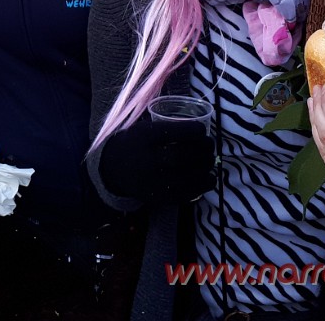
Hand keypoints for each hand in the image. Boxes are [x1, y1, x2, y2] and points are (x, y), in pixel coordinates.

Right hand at [99, 114, 215, 204]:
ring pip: (187, 176)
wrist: (114, 169)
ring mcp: (153, 181)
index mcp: (144, 138)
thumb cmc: (136, 144)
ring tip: (211, 161)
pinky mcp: (159, 197)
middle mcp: (148, 160)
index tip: (202, 130)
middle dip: (203, 150)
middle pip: (182, 155)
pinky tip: (209, 178)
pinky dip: (202, 185)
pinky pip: (186, 193)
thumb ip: (169, 128)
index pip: (174, 132)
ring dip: (206, 168)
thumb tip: (202, 130)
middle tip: (211, 146)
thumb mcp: (144, 128)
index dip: (194, 131)